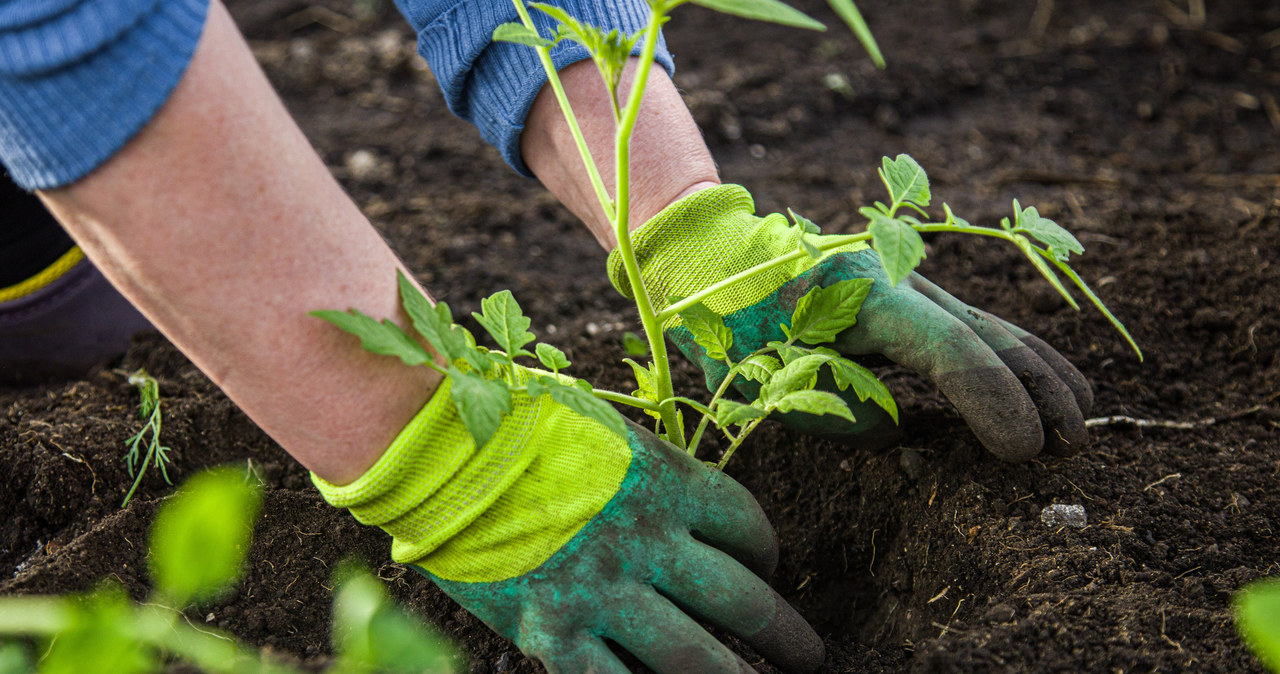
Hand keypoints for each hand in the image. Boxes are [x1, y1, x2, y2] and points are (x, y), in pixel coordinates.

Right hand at [314, 363, 821, 672]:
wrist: (436, 446)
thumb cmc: (517, 425)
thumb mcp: (604, 432)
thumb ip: (649, 472)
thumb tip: (681, 508)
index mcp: (666, 482)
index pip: (745, 527)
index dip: (767, 554)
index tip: (767, 570)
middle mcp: (648, 542)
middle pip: (741, 600)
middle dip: (784, 635)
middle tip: (807, 656)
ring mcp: (602, 593)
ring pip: (694, 658)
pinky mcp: (553, 632)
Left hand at [607, 185, 1092, 460]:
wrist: (718, 257)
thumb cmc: (731, 321)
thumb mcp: (763, 375)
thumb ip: (834, 408)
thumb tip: (897, 428)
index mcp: (862, 297)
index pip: (949, 351)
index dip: (994, 401)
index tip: (1022, 451)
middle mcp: (899, 280)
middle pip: (988, 334)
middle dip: (1037, 391)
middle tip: (1070, 446)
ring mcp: (910, 280)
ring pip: (992, 324)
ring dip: (1041, 373)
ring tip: (1080, 421)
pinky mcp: (911, 292)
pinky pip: (975, 325)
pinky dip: (1015, 357)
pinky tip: (1047, 384)